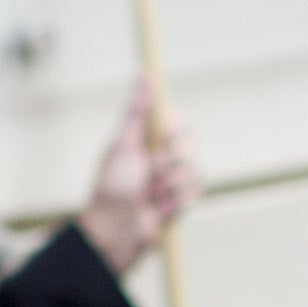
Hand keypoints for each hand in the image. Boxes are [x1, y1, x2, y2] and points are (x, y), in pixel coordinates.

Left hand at [75, 87, 199, 274]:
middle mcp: (162, 155)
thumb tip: (144, 74)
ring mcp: (173, 178)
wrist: (114, 232)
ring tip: (149, 197)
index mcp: (147, 138)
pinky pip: (196, 192)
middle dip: (167, 164)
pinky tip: (159, 210)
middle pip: (189, 145)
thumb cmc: (111, 187)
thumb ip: (137, 110)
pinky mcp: (181, 200)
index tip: (162, 139)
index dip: (174, 130)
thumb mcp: (123, 144)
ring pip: (195, 170)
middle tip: (146, 175)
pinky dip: (177, 202)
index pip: (178, 120)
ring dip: (170, 186)